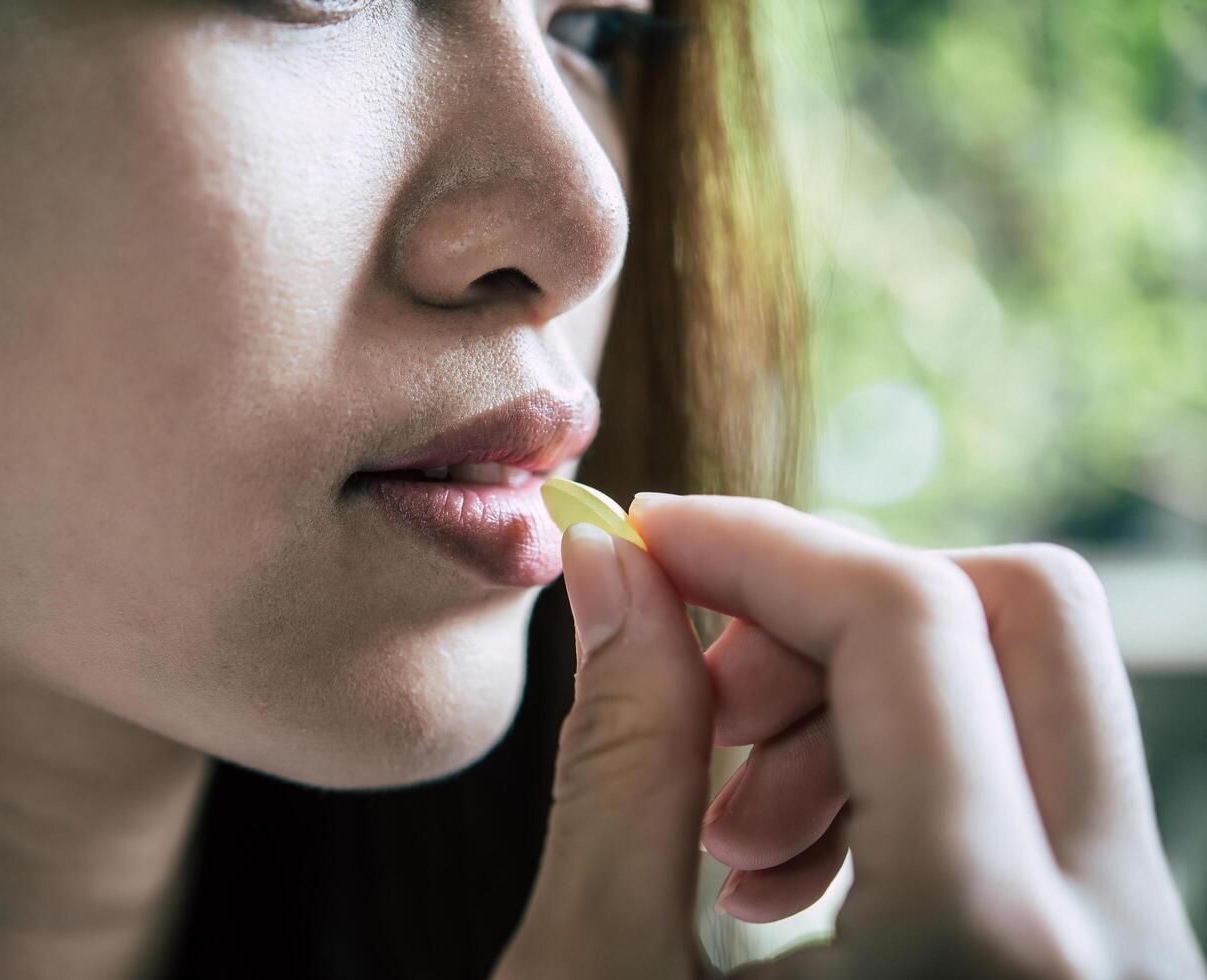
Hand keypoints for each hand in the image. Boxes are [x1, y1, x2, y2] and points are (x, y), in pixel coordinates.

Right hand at [492, 493, 1205, 978]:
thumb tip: (615, 570)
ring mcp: (1140, 971)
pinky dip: (907, 773)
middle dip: (829, 608)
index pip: (906, 619)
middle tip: (699, 697)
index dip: (756, 542)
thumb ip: (621, 750)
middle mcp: (1119, 955)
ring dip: (863, 698)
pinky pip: (1036, 792)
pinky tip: (796, 881)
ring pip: (1038, 695)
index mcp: (989, 958)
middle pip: (1018, 613)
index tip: (646, 539)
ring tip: (734, 829)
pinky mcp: (1108, 979)